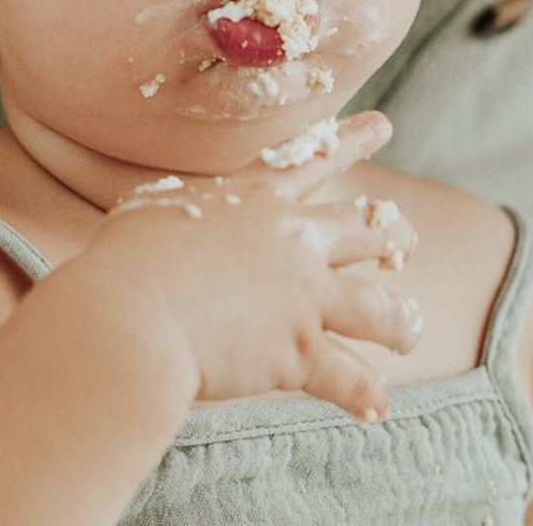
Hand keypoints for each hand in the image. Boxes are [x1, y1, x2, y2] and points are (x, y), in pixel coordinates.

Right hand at [74, 112, 420, 420]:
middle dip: (395, 235)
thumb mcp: (149, 215)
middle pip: (367, 228)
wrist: (130, 314)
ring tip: (409, 331)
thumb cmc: (122, 263)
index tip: (383, 126)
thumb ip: (176, 217)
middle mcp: (292, 242)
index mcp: (255, 201)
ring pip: (380, 305)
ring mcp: (304, 297)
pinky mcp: (301, 351)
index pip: (311, 161)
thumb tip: (167, 225)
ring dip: (401, 320)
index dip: (351, 141)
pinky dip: (366, 395)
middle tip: (407, 243)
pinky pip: (350, 378)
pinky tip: (377, 407)